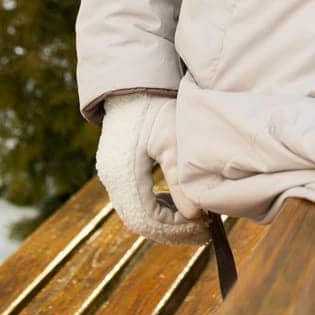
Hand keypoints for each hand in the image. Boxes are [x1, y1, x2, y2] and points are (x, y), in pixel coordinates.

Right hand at [95, 93, 209, 245]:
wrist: (133, 82)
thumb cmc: (156, 107)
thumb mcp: (173, 141)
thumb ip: (180, 179)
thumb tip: (193, 215)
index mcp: (124, 173)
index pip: (149, 218)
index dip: (176, 228)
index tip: (203, 227)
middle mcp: (112, 178)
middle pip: (140, 221)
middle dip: (172, 230)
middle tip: (202, 232)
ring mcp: (111, 174)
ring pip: (136, 213)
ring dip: (164, 221)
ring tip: (193, 221)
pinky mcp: (116, 168)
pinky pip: (134, 200)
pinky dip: (155, 208)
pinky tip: (176, 204)